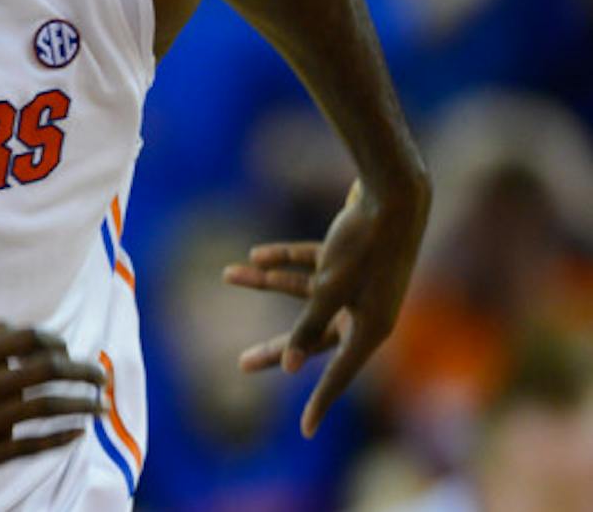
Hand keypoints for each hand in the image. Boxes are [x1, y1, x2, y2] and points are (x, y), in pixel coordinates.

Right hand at [0, 323, 104, 484]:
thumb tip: (16, 329)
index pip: (22, 340)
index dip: (52, 339)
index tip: (65, 345)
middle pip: (40, 372)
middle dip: (78, 370)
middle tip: (100, 373)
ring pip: (40, 409)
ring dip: (77, 403)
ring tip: (100, 403)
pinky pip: (26, 447)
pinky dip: (56, 438)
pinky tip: (77, 432)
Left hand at [222, 179, 427, 436]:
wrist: (393, 190)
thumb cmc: (365, 244)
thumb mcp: (332, 288)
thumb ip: (310, 327)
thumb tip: (290, 366)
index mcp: (371, 329)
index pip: (339, 373)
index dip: (321, 401)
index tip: (306, 430)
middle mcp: (366, 312)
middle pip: (313, 337)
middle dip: (275, 347)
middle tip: (241, 365)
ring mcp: (359, 285)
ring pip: (304, 294)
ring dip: (265, 283)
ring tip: (228, 274)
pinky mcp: (350, 257)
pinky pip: (313, 265)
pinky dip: (285, 259)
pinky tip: (255, 254)